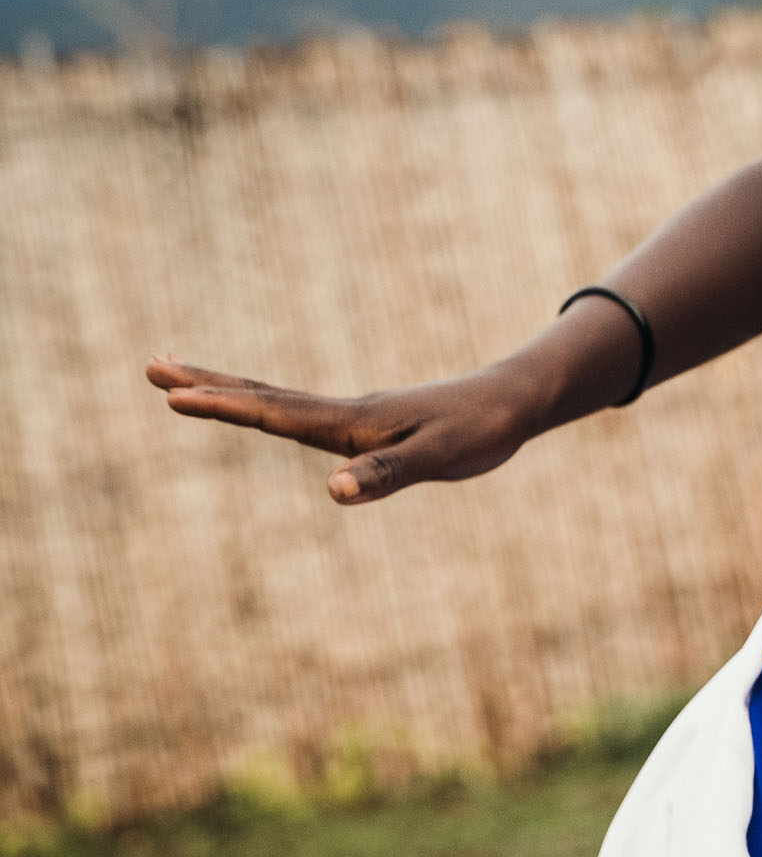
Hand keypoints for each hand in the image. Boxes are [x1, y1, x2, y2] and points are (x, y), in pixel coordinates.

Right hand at [145, 357, 538, 504]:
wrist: (516, 401)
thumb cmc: (481, 431)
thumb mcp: (439, 459)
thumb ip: (388, 476)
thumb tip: (333, 491)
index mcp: (351, 421)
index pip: (273, 412)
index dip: (221, 406)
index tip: (171, 395)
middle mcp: (344, 411)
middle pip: (261, 393)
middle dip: (204, 383)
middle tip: (150, 365)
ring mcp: (353, 412)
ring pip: (276, 397)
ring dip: (226, 387)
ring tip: (180, 374)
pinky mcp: (368, 421)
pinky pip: (301, 410)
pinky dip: (264, 403)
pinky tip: (257, 406)